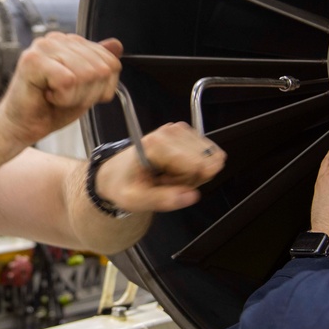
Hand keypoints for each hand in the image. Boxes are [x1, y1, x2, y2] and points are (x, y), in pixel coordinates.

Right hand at [0, 32, 122, 146]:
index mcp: (71, 43)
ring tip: (55, 97)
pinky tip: (47, 96)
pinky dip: (62, 98)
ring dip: (73, 97)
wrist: (21, 127)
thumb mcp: (85, 89)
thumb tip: (117, 45)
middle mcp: (58, 39)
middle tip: (64, 98)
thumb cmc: (49, 109)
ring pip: (86, 75)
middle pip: (101, 70)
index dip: (102, 88)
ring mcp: (44, 47)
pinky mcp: (33, 60)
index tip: (79, 93)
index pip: (111, 62)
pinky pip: (68, 81)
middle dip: (87, 94)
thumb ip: (100, 66)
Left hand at [95, 122, 225, 212]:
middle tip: (166, 180)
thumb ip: (162, 200)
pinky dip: (195, 165)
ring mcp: (179, 129)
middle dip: (191, 177)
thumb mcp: (135, 200)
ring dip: (193, 172)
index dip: (185, 182)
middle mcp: (170, 132)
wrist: (117, 172)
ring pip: (210, 157)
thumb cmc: (124, 185)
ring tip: (168, 175)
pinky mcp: (185, 131)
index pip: (196, 167)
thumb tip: (191, 196)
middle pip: (206, 162)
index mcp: (156, 145)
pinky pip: (208, 153)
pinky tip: (175, 168)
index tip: (164, 183)